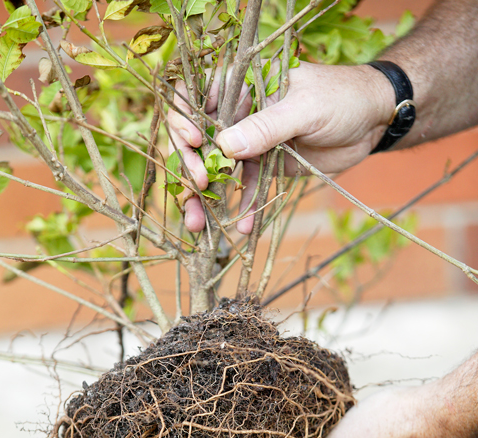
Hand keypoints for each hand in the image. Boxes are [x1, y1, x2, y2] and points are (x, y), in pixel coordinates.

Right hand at [168, 61, 394, 233]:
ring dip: (207, 199)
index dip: (186, 120)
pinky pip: (248, 189)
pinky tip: (242, 229)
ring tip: (197, 225)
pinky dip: (244, 208)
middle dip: (191, 168)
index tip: (195, 144)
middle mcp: (240, 113)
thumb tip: (224, 147)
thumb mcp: (305, 109)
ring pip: (219, 170)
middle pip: (201, 141)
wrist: (373, 120)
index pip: (198, 98)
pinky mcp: (266, 166)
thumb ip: (266, 126)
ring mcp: (251, 142)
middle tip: (195, 190)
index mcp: (244, 84)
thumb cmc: (342, 98)